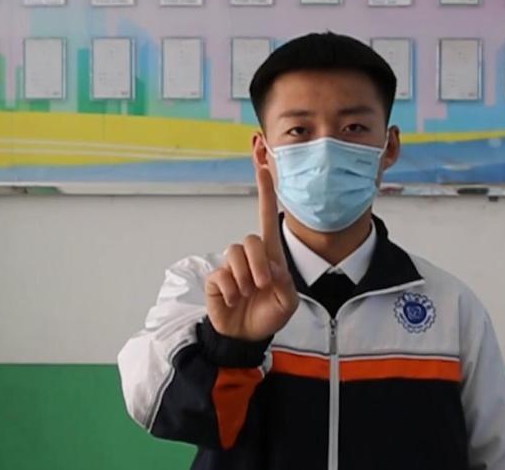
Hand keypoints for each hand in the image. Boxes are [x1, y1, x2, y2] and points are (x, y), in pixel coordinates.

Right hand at [204, 167, 299, 341]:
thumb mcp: (288, 303)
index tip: (262, 167)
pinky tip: (233, 300)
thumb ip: (285, 284)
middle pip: (250, 239)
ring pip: (234, 254)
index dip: (265, 193)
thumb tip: (270, 268)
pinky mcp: (216, 279)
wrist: (247, 337)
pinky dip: (231, 291)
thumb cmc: (268, 315)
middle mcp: (249, 256)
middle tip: (262, 284)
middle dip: (258, 263)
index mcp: (270, 256)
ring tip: (247, 294)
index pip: (267, 217)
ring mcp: (231, 267)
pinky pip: (221, 275)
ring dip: (244, 278)